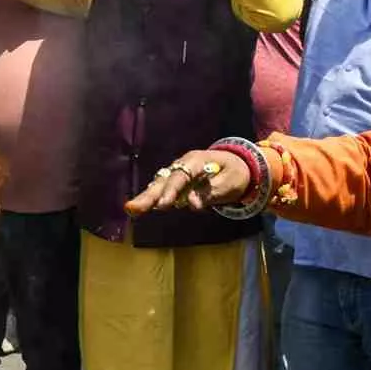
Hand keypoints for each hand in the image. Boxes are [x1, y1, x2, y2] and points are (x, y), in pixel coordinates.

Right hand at [124, 149, 251, 215]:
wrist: (238, 164)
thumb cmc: (235, 173)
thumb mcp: (231, 183)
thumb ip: (210, 192)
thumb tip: (191, 204)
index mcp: (197, 160)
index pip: (180, 176)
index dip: (171, 191)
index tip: (163, 205)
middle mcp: (182, 164)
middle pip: (163, 180)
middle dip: (148, 195)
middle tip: (132, 208)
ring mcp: (177, 172)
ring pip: (159, 185)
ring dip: (145, 197)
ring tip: (131, 209)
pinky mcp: (176, 182)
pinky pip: (162, 189)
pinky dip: (152, 198)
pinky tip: (140, 207)